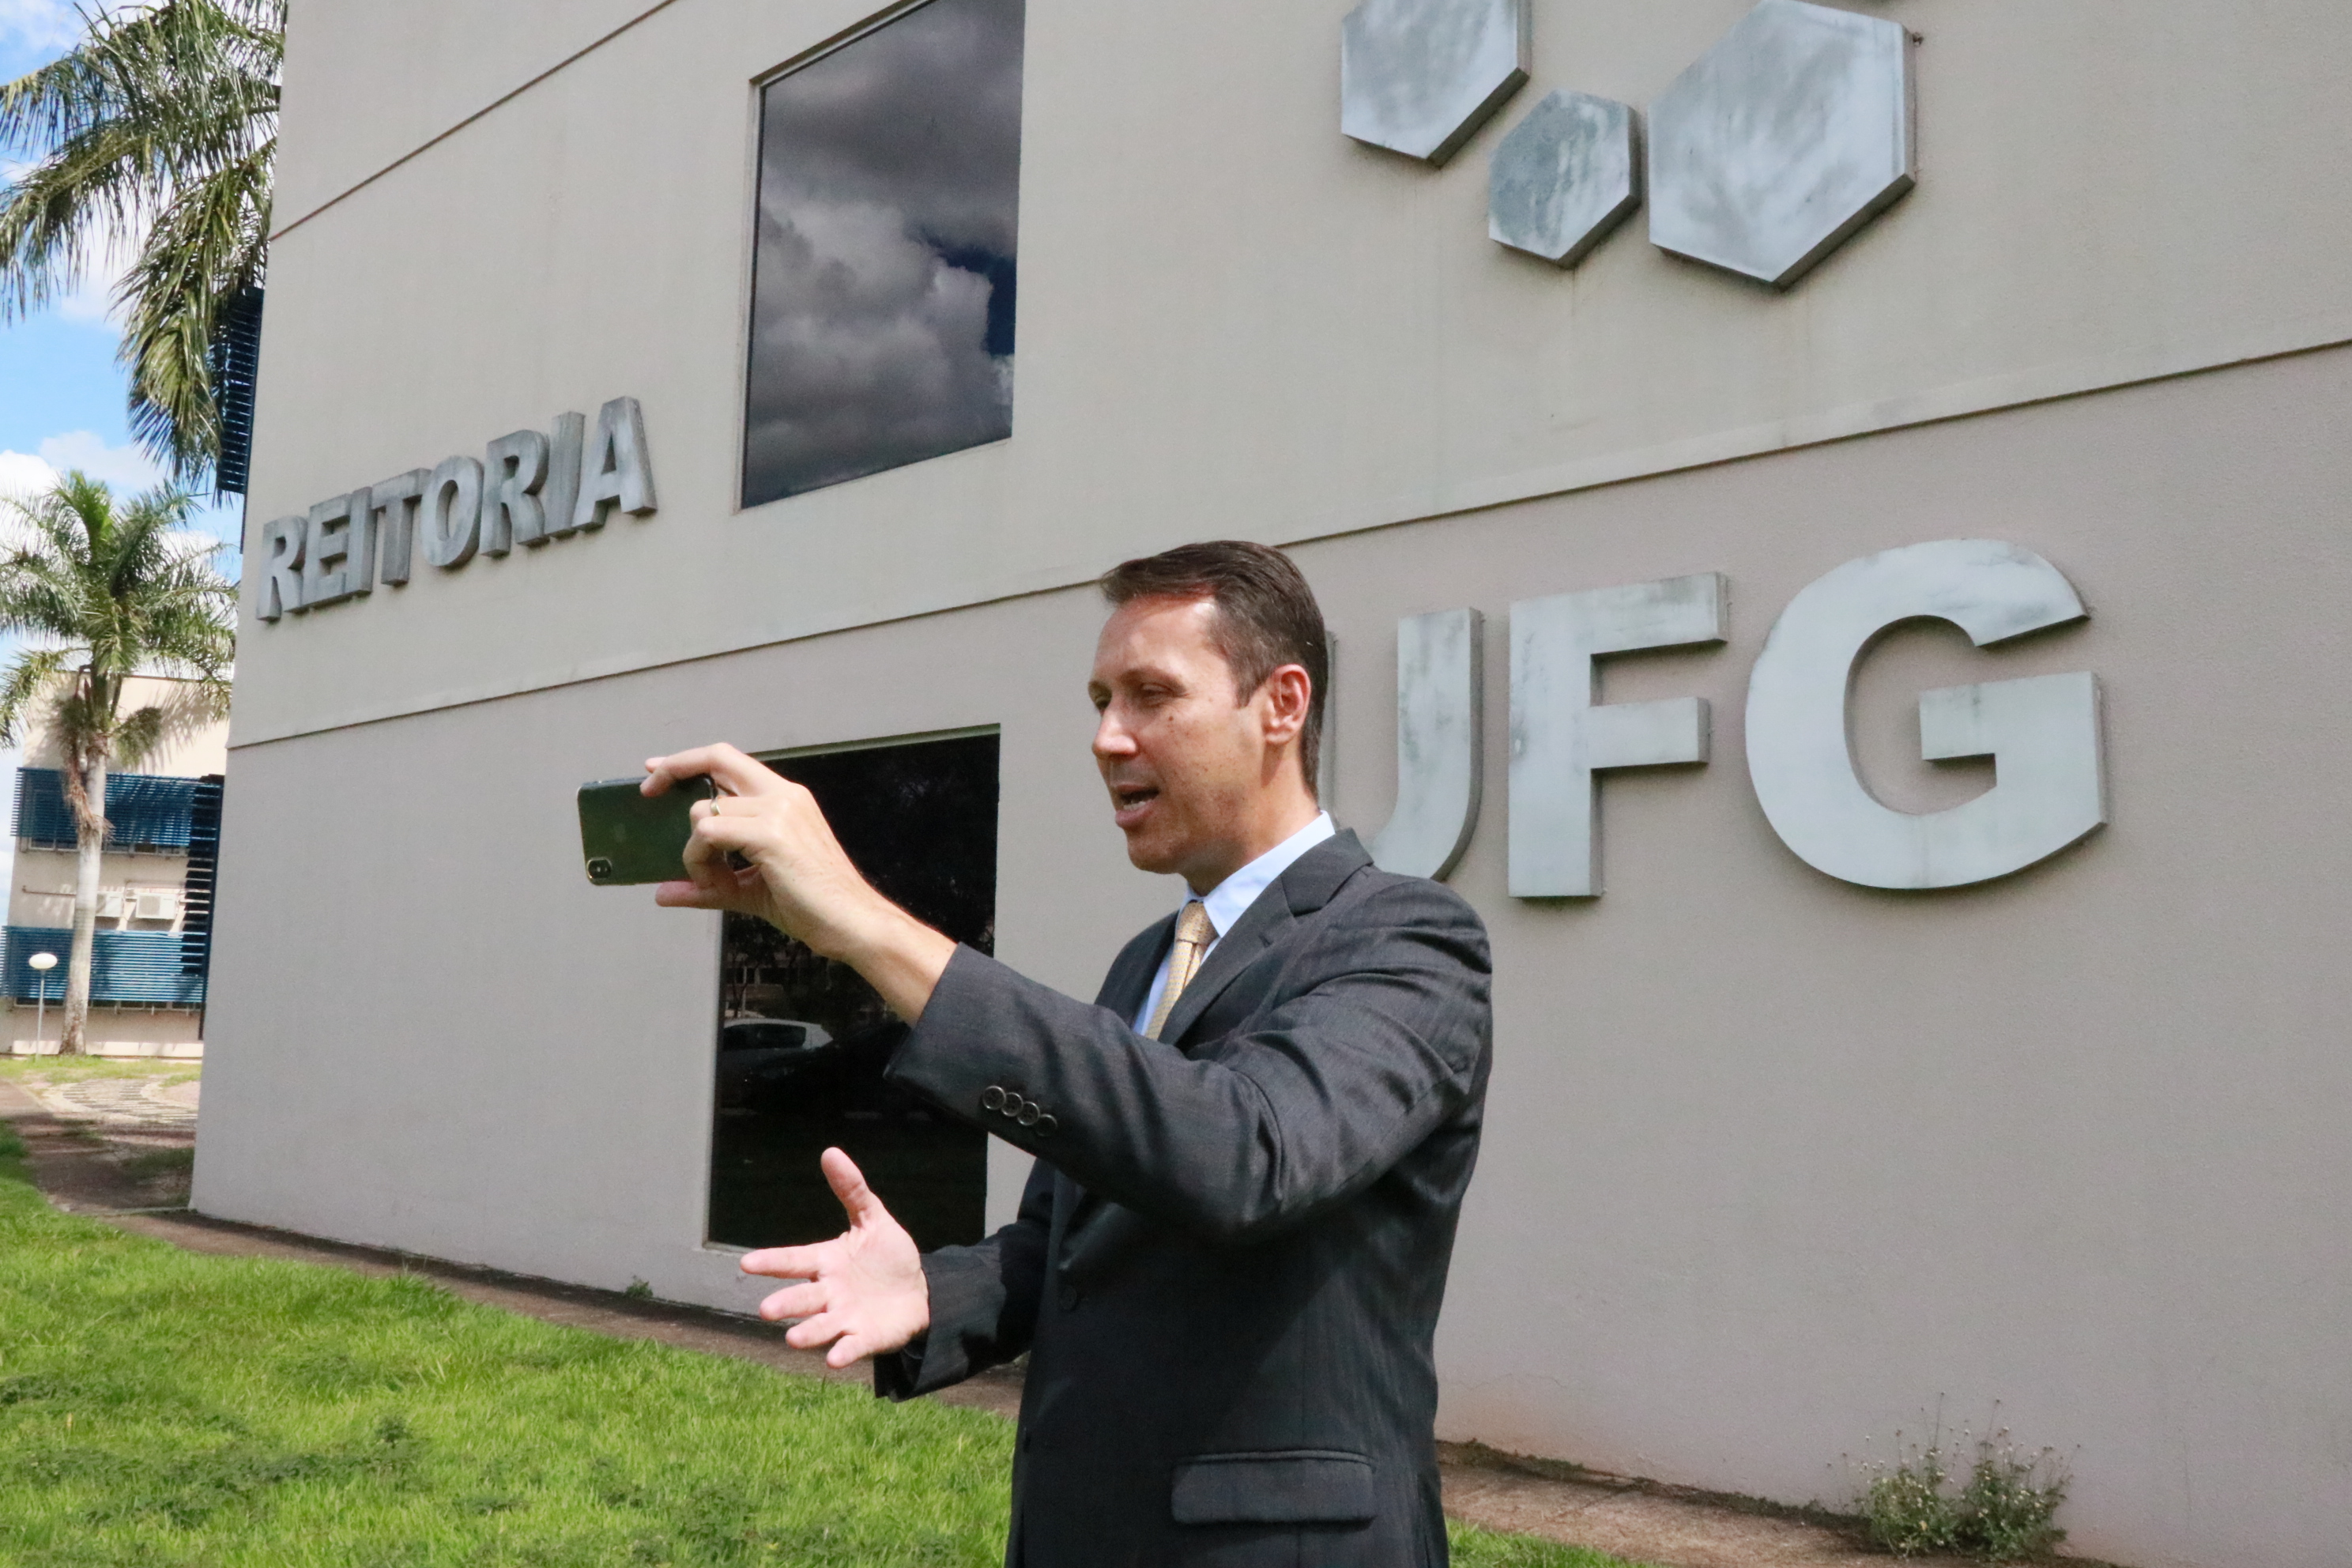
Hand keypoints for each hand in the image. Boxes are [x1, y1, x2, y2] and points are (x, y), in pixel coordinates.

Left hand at [643, 744, 954, 1017]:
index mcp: (786, 799)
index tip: (657, 768)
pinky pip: (709, 835)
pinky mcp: (772, 835)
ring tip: (711, 881)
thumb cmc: (813, 905)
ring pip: (704, 812)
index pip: (730, 761)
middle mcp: (783, 795)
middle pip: (717, 758)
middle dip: (674, 769)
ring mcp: (779, 811)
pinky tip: (716, 883)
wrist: (853, 922)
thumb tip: (664, 892)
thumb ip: (709, 885)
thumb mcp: (752, 890)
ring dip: (693, 851)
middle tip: (649, 793)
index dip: (689, 760)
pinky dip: (699, 861)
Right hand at [741, 1148, 930, 1367]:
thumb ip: (852, 1190)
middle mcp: (829, 1293)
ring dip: (807, 1333)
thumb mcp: (873, 1219)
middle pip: (802, 1299)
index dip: (772, 1262)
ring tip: (792, 1339)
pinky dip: (842, 1352)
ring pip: (821, 1327)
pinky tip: (833, 1359)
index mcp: (826, 1263)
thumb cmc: (887, 1256)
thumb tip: (830, 1151)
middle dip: (785, 1304)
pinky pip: (851, 1346)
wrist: (919, 1291)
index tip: (746, 1263)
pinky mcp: (865, 1338)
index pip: (794, 1261)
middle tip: (766, 1310)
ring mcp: (845, 1318)